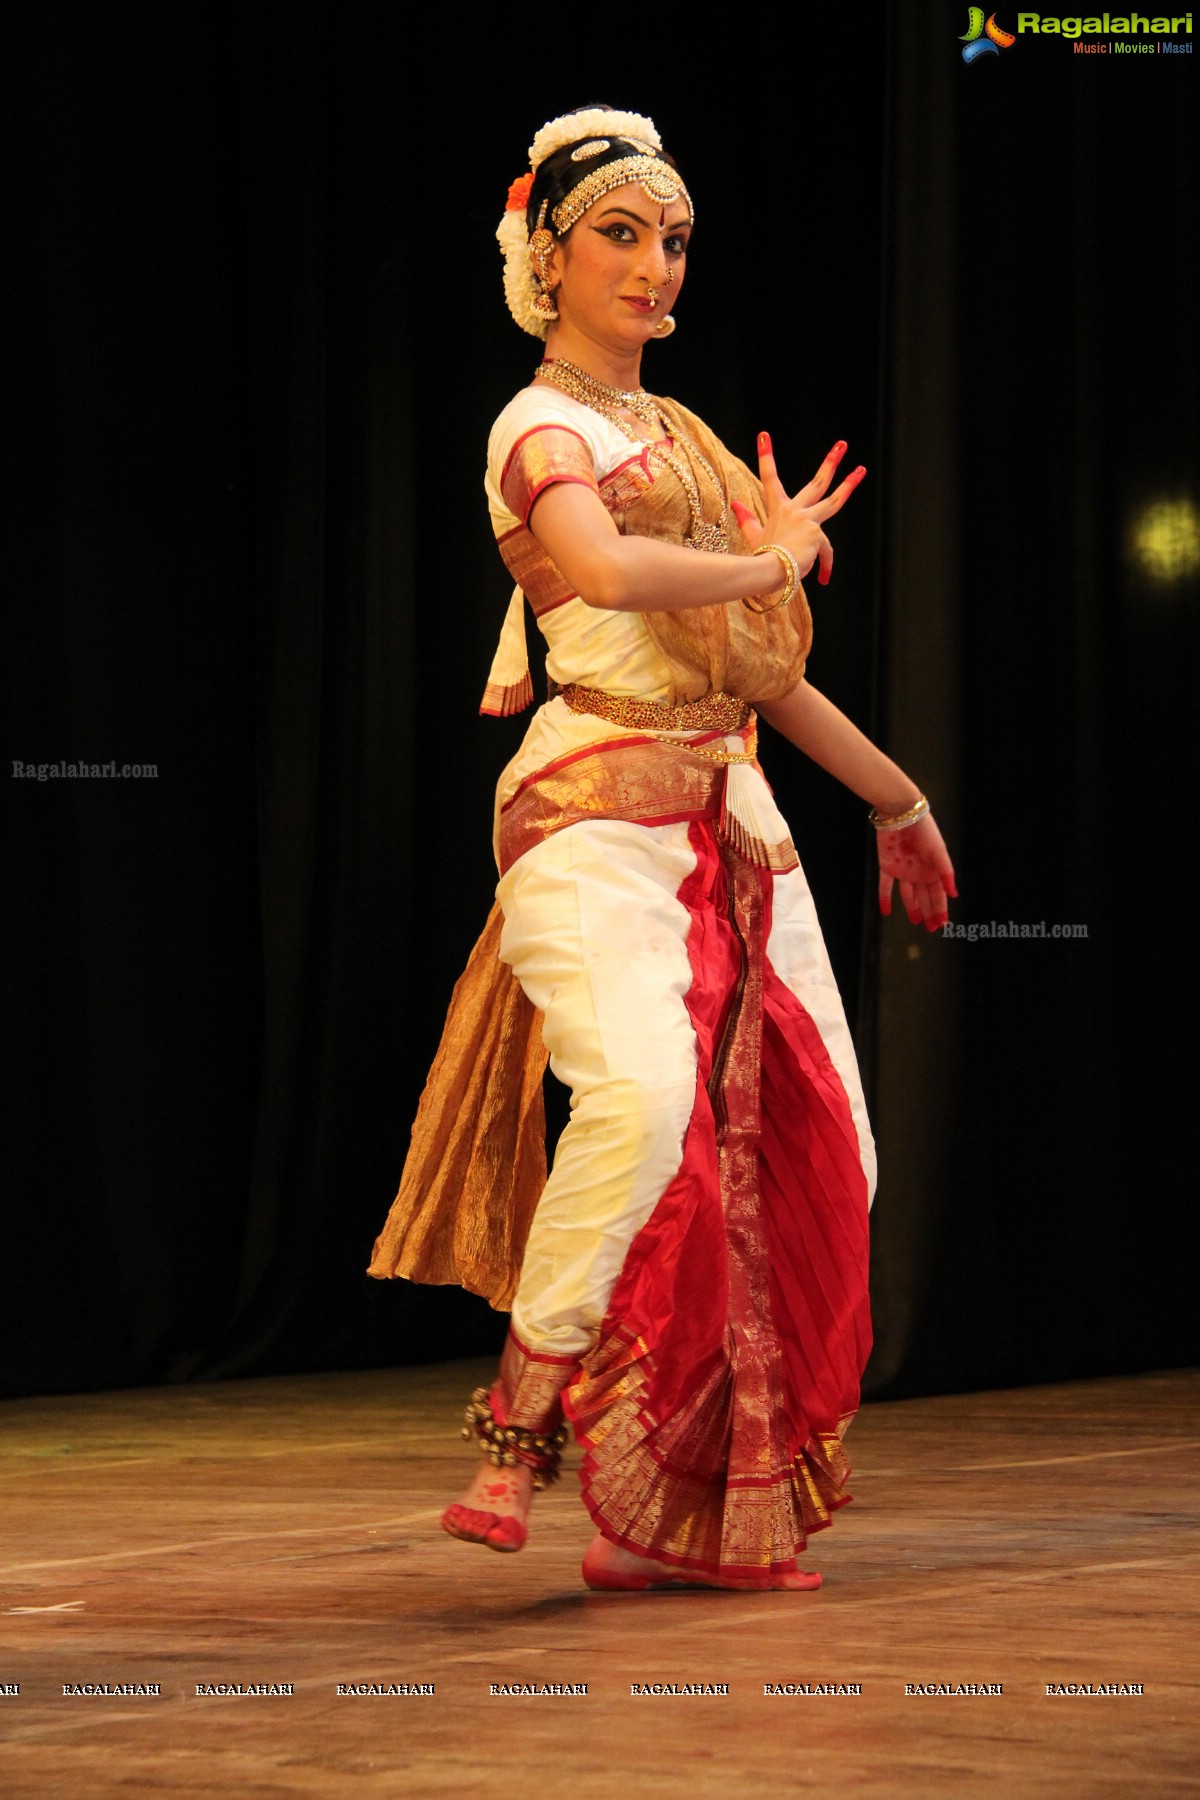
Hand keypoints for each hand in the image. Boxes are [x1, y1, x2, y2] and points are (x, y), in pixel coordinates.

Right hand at [732, 433, 865, 586]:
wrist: (766, 572)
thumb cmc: (760, 557)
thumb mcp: (754, 536)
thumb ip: (747, 519)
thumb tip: (735, 504)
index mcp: (779, 509)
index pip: (769, 478)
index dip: (766, 456)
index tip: (764, 435)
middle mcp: (795, 509)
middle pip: (817, 482)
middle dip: (829, 462)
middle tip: (841, 444)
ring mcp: (807, 520)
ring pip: (833, 500)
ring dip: (848, 484)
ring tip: (860, 470)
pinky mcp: (816, 534)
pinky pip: (826, 551)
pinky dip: (826, 564)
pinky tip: (825, 578)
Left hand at [876, 813, 958, 930]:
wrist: (900, 813)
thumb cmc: (924, 830)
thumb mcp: (938, 851)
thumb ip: (945, 872)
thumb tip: (953, 892)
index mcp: (933, 869)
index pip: (938, 894)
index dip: (940, 909)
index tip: (942, 924)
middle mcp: (919, 871)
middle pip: (925, 896)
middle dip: (929, 912)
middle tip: (931, 929)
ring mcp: (903, 870)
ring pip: (907, 894)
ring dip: (912, 907)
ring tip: (915, 921)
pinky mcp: (887, 865)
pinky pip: (885, 886)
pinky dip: (885, 898)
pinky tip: (885, 912)